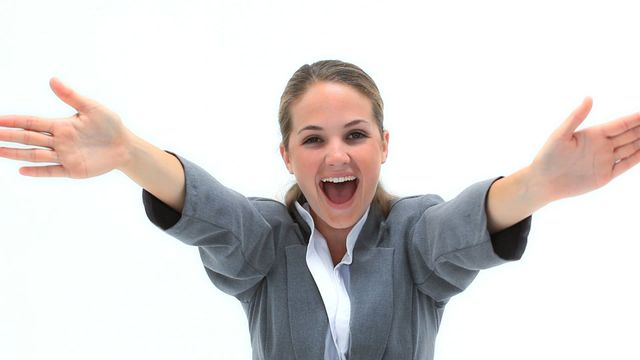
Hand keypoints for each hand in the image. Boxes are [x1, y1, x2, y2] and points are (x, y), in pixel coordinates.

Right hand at [0, 78, 131, 177]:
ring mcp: (65, 156)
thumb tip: (52, 79)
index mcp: (61, 125)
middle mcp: (59, 141)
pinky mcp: (73, 170)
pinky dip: (37, 171)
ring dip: (17, 154)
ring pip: (36, 155)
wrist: (125, 146)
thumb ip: (71, 96)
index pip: (32, 122)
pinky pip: (52, 171)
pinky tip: (22, 170)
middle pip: (28, 138)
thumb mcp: (92, 108)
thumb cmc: (110, 124)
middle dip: (8, 136)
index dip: (14, 121)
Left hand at [531, 97, 639, 202]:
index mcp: (594, 134)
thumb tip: (589, 98)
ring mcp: (605, 160)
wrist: (544, 182)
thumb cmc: (547, 156)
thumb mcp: (560, 135)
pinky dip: (639, 158)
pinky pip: (626, 165)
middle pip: (630, 134)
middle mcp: (602, 145)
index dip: (636, 118)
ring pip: (632, 148)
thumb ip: (576, 117)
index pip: (621, 124)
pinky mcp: (606, 175)